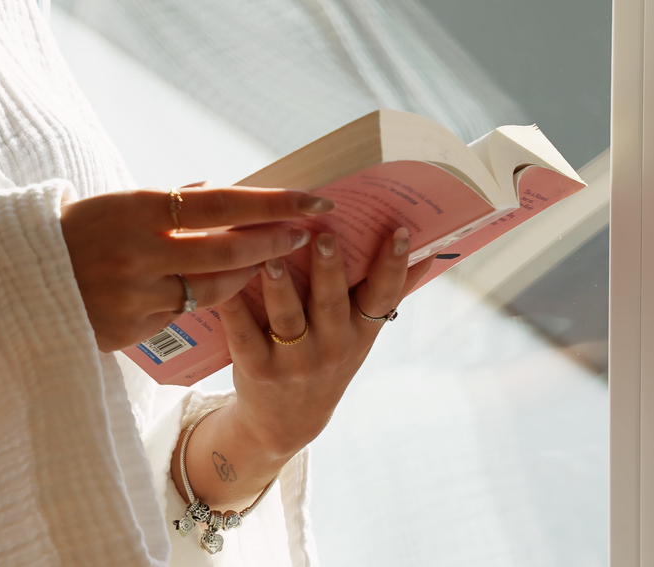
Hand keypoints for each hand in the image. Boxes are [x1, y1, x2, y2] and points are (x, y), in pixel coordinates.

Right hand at [60, 186, 333, 353]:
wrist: (18, 282)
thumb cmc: (74, 232)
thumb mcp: (117, 204)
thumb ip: (170, 203)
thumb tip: (219, 192)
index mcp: (139, 211)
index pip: (224, 204)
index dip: (274, 203)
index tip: (314, 199)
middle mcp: (142, 254)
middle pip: (230, 250)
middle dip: (275, 241)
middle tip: (305, 233)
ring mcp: (138, 296)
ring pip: (215, 289)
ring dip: (247, 275)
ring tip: (267, 261)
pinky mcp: (133, 330)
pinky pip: (184, 313)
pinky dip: (203, 298)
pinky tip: (217, 288)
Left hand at [209, 223, 434, 463]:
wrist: (286, 422)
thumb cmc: (328, 358)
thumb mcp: (361, 334)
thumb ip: (385, 292)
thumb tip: (427, 249)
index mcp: (360, 331)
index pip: (382, 296)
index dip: (392, 265)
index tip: (398, 231)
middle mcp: (332, 346)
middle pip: (332, 303)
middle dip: (329, 270)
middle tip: (324, 235)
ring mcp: (294, 360)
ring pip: (287, 318)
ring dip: (280, 286)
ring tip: (272, 256)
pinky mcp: (257, 368)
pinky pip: (243, 333)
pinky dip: (233, 307)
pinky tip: (225, 280)